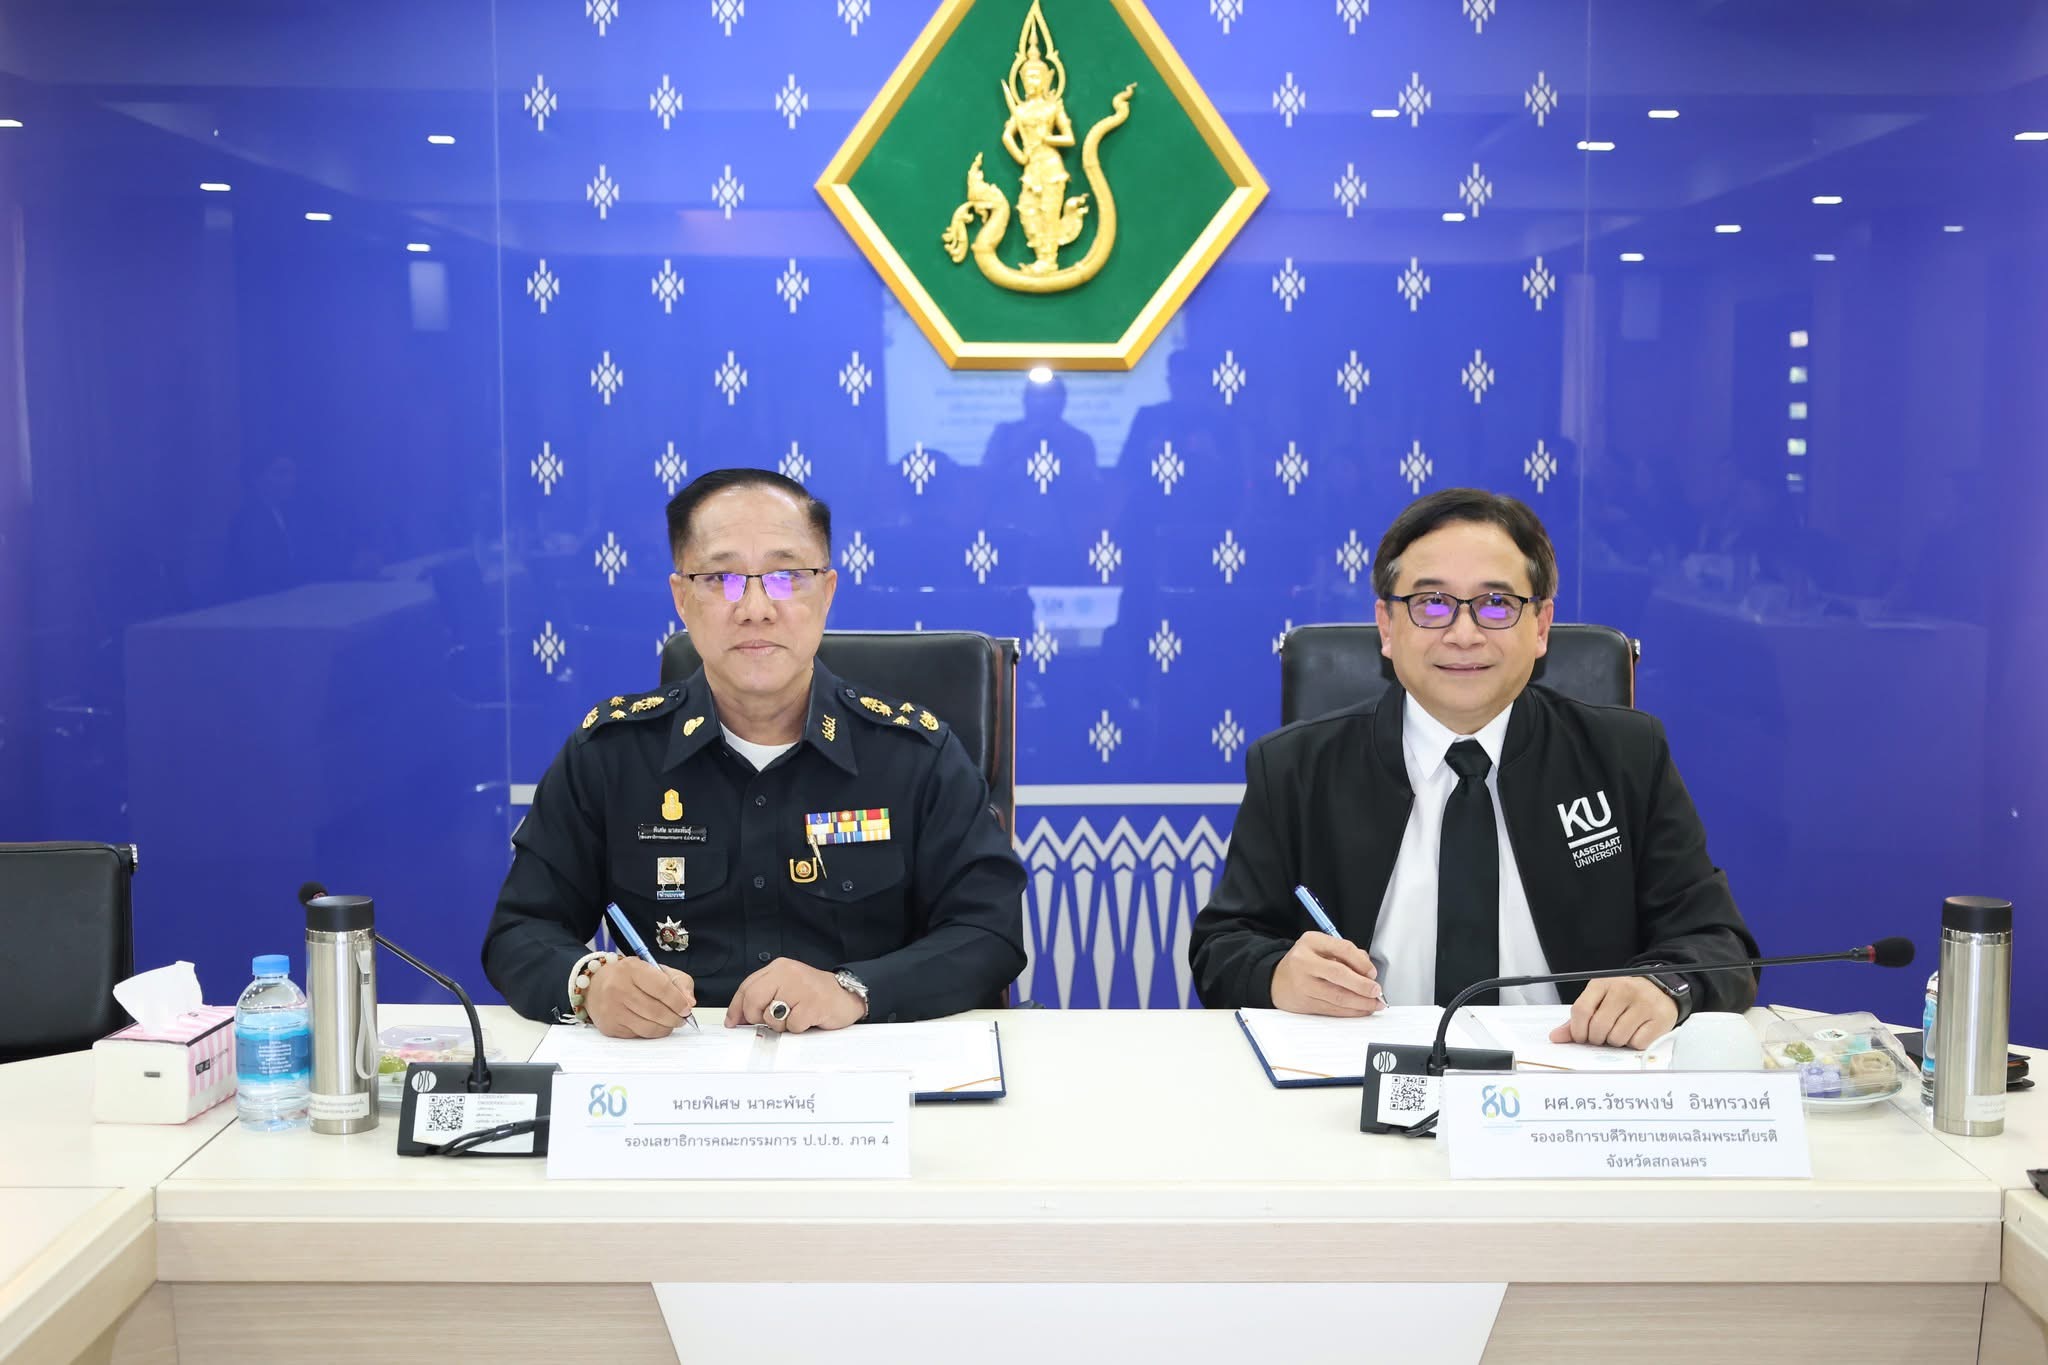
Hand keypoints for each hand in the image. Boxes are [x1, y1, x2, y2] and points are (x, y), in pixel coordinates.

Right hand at [585, 958, 695, 1038]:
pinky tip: (653, 1025)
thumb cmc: (630, 976)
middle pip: (656, 1011)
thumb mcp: (654, 969)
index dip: (678, 1001)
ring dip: (665, 1028)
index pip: (661, 987)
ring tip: (670, 1023)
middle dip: (674, 1018)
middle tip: (681, 1019)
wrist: (595, 985)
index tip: (686, 1008)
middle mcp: (618, 988)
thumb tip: (690, 1002)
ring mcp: (612, 1009)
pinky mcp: (609, 1026)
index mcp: (632, 969)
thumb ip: (678, 981)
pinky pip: (637, 1035)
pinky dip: (650, 1033)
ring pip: (648, 1027)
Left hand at [725, 959, 864, 1033]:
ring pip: (771, 1016)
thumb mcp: (786, 987)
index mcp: (779, 968)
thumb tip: (737, 1018)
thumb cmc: (814, 995)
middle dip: (756, 1017)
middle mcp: (788, 973)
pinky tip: (808, 1019)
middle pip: (753, 1000)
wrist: (847, 996)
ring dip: (782, 1025)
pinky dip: (798, 1028)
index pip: (747, 987)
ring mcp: (802, 987)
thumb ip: (763, 997)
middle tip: (771, 1021)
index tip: (733, 1022)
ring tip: (796, 1016)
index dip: (736, 1007)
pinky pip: (792, 1026)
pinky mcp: (813, 1004)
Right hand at [1270, 933, 1384, 1015]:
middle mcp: (1304, 961)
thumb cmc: (1304, 963)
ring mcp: (1303, 983)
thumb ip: (1345, 954)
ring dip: (1360, 1002)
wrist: (1276, 980)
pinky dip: (1350, 1011)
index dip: (1362, 963)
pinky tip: (1360, 1010)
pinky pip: (1333, 1009)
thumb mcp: (1320, 948)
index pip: (1343, 948)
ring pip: (1337, 996)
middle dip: (1362, 985)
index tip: (1373, 973)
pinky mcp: (1305, 1002)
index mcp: (1311, 942)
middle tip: (1376, 991)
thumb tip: (1368, 972)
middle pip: (1339, 974)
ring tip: (1373, 1004)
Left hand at [1548, 976, 1675, 1049]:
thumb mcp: (1599, 1001)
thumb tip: (1556, 1037)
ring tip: (1620, 1032)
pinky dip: (1633, 1044)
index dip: (1577, 1030)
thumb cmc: (1623, 999)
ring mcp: (1643, 1003)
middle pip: (1598, 1027)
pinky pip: (1638, 1043)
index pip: (1581, 1010)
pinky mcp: (1660, 1018)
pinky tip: (1635, 1033)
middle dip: (1596, 1039)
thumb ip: (1577, 1019)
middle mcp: (1623, 990)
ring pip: (1617, 1038)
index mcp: (1602, 983)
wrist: (1660, 990)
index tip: (1581, 1037)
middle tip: (1602, 1037)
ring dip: (1615, 1043)